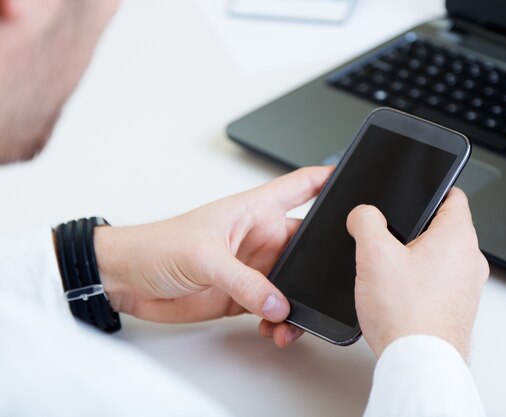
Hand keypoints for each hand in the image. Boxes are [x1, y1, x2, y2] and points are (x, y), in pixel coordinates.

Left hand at [94, 166, 332, 347]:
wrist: (128, 280)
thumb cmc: (158, 245)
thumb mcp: (204, 256)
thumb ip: (245, 281)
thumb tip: (279, 301)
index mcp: (255, 210)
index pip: (301, 186)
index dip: (329, 179)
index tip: (357, 180)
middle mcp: (261, 237)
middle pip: (308, 244)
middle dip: (324, 261)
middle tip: (336, 278)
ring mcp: (255, 267)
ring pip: (295, 282)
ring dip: (300, 300)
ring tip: (294, 318)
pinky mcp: (245, 295)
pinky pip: (275, 308)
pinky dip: (280, 320)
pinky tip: (274, 327)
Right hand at [346, 188, 488, 359]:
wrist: (419, 363)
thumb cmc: (408, 315)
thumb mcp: (374, 255)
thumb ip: (366, 222)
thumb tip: (363, 214)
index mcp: (458, 237)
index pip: (453, 195)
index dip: (432, 188)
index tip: (418, 189)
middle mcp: (470, 261)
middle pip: (442, 229)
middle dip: (414, 229)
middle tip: (389, 237)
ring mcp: (466, 287)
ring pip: (439, 258)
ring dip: (416, 259)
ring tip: (390, 271)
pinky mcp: (457, 309)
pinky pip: (438, 284)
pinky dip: (420, 284)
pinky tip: (397, 296)